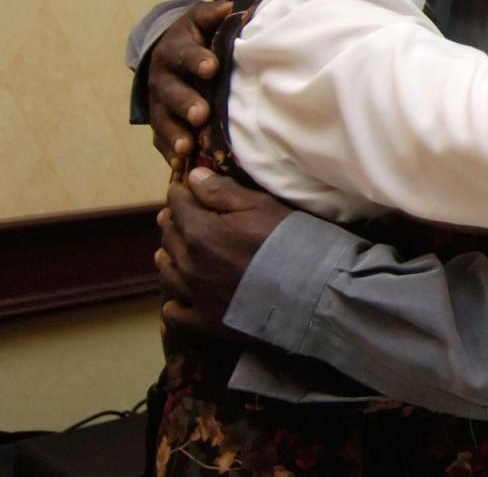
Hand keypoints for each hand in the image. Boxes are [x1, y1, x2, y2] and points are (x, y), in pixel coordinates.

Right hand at [148, 0, 230, 170]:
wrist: (170, 53)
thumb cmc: (197, 37)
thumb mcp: (201, 21)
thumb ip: (213, 15)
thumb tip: (229, 7)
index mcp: (175, 50)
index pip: (185, 54)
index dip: (197, 60)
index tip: (211, 67)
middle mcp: (163, 78)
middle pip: (172, 92)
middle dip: (186, 103)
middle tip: (200, 114)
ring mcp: (159, 104)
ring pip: (164, 120)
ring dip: (175, 134)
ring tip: (188, 148)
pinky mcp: (160, 124)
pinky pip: (161, 141)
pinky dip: (169, 154)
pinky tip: (180, 166)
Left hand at [157, 168, 292, 334]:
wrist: (310, 292)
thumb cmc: (289, 241)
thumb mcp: (260, 205)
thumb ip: (221, 191)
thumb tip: (192, 176)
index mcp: (199, 233)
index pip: (177, 204)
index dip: (181, 192)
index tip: (186, 186)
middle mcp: (189, 265)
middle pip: (169, 236)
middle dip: (174, 220)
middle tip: (182, 213)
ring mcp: (195, 296)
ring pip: (166, 272)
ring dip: (169, 255)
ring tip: (175, 249)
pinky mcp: (205, 322)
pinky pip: (174, 313)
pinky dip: (173, 300)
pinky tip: (182, 293)